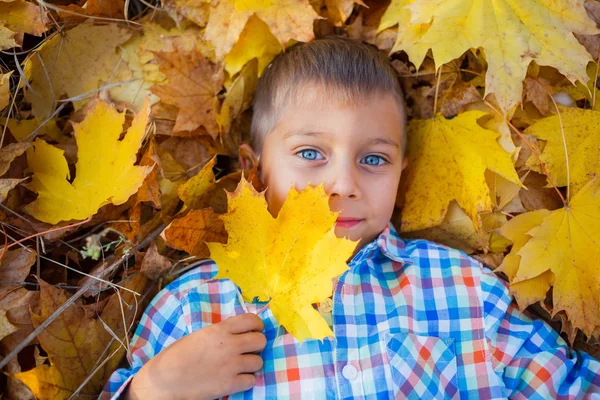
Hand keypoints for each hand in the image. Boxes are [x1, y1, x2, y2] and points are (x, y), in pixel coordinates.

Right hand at [125, 313, 266, 399]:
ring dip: (251, 365)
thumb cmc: (176, 356)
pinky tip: (236, 380)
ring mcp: (231, 365)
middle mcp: (230, 345)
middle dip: (257, 345)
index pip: (251, 320)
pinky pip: (252, 381)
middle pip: (260, 340)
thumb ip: (219, 334)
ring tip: (240, 367)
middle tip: (248, 350)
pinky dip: (246, 381)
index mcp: (219, 330)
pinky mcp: (230, 384)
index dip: (257, 325)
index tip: (255, 330)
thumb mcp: (198, 336)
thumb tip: (236, 334)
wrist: (164, 381)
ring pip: (259, 362)